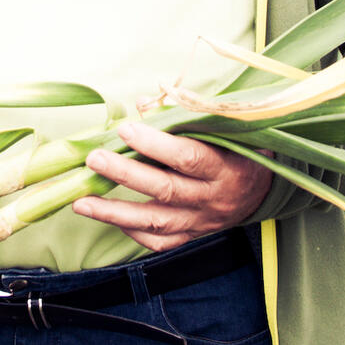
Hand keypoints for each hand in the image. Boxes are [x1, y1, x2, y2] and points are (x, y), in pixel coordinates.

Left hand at [73, 120, 271, 251]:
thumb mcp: (224, 127)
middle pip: (166, 189)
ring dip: (115, 213)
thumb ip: (186, 112)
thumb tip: (144, 102)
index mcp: (225, 166)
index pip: (188, 156)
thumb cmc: (239, 149)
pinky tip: (108, 218)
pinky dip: (132, 232)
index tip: (125, 129)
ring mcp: (201, 221)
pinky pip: (160, 242)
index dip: (156, 144)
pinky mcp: (192, 237)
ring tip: (81, 202)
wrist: (262, 191)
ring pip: (156, 222)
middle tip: (94, 159)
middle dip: (126, 175)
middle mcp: (213, 198)